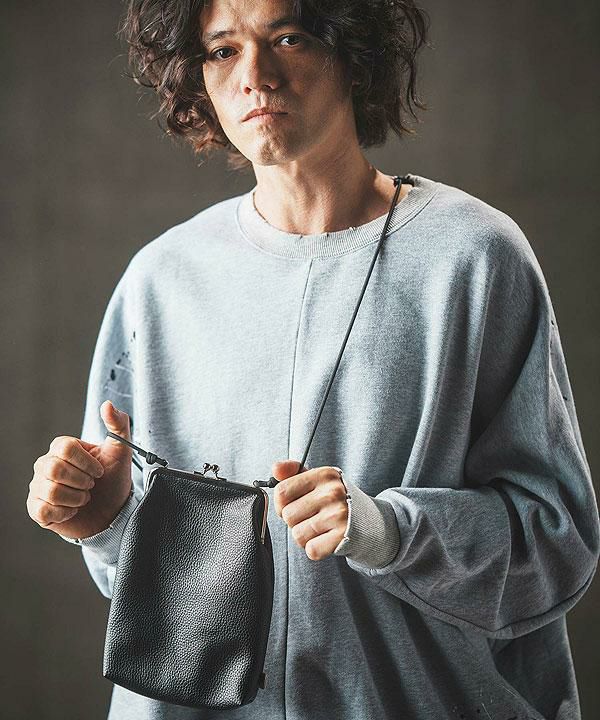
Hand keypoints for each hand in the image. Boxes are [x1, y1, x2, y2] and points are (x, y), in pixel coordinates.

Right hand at [27, 400, 133, 538]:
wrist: (111, 511)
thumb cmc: (113, 478)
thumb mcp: (121, 449)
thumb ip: (118, 424)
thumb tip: (107, 404)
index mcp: (62, 447)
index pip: (65, 447)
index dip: (86, 462)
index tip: (100, 471)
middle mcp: (45, 464)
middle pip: (55, 469)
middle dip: (82, 481)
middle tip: (92, 485)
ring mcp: (38, 486)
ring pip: (51, 491)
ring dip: (77, 498)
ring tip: (84, 498)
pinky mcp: (37, 509)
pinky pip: (44, 510)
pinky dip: (66, 513)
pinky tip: (73, 510)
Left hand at [271, 460, 348, 560]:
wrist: (372, 522)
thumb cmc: (338, 501)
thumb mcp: (320, 481)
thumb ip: (294, 473)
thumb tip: (276, 468)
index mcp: (325, 475)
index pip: (282, 492)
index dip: (281, 503)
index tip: (293, 505)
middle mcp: (332, 493)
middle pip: (287, 515)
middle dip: (295, 521)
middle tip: (311, 518)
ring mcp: (339, 515)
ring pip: (297, 534)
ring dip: (305, 536)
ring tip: (320, 528)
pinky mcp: (343, 537)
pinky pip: (311, 549)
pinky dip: (316, 548)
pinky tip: (326, 539)